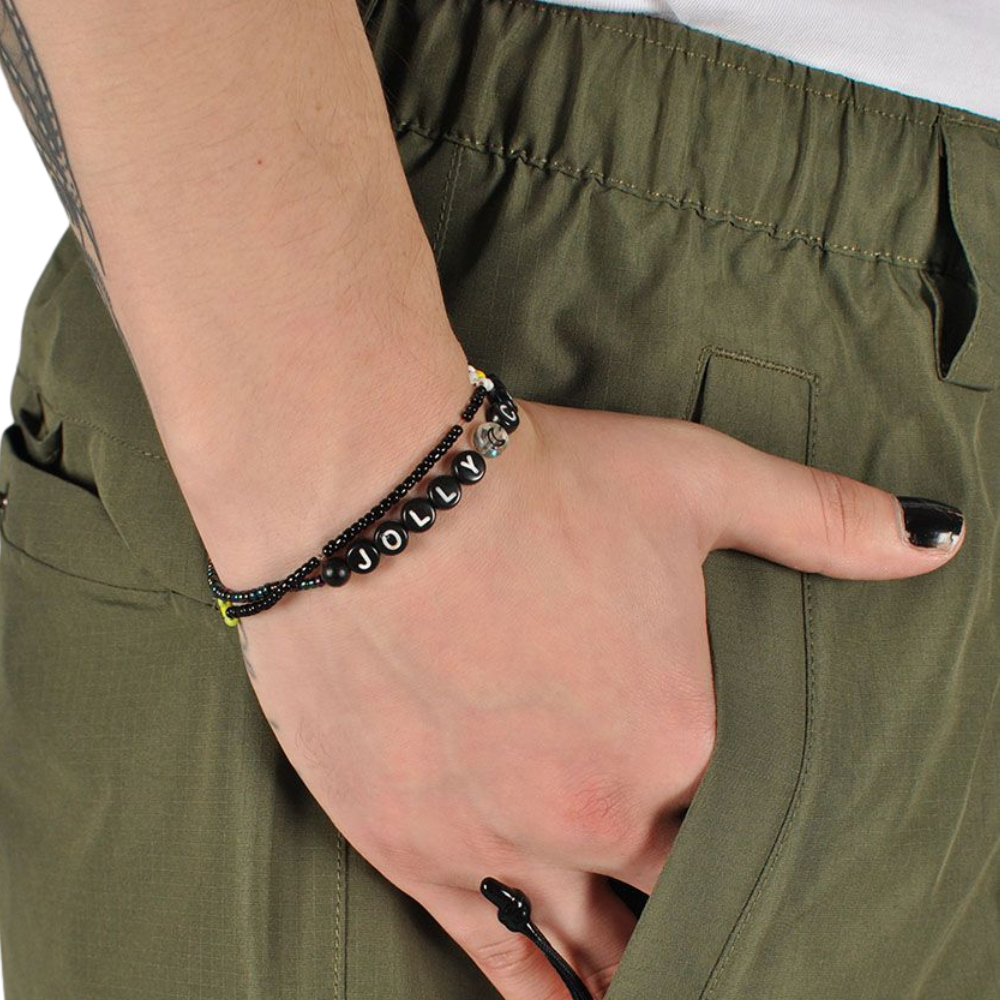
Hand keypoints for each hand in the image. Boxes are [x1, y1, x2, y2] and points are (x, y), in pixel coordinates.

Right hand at [234, 398, 963, 999]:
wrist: (371, 494)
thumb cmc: (535, 485)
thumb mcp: (695, 479)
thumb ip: (821, 519)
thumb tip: (936, 537)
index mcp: (681, 737)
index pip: (748, 821)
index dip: (759, 838)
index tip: (757, 845)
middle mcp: (599, 809)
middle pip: (675, 893)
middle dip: (698, 908)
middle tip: (711, 924)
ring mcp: (501, 838)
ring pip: (590, 947)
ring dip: (628, 975)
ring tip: (652, 991)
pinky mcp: (412, 845)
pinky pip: (493, 955)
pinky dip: (538, 993)